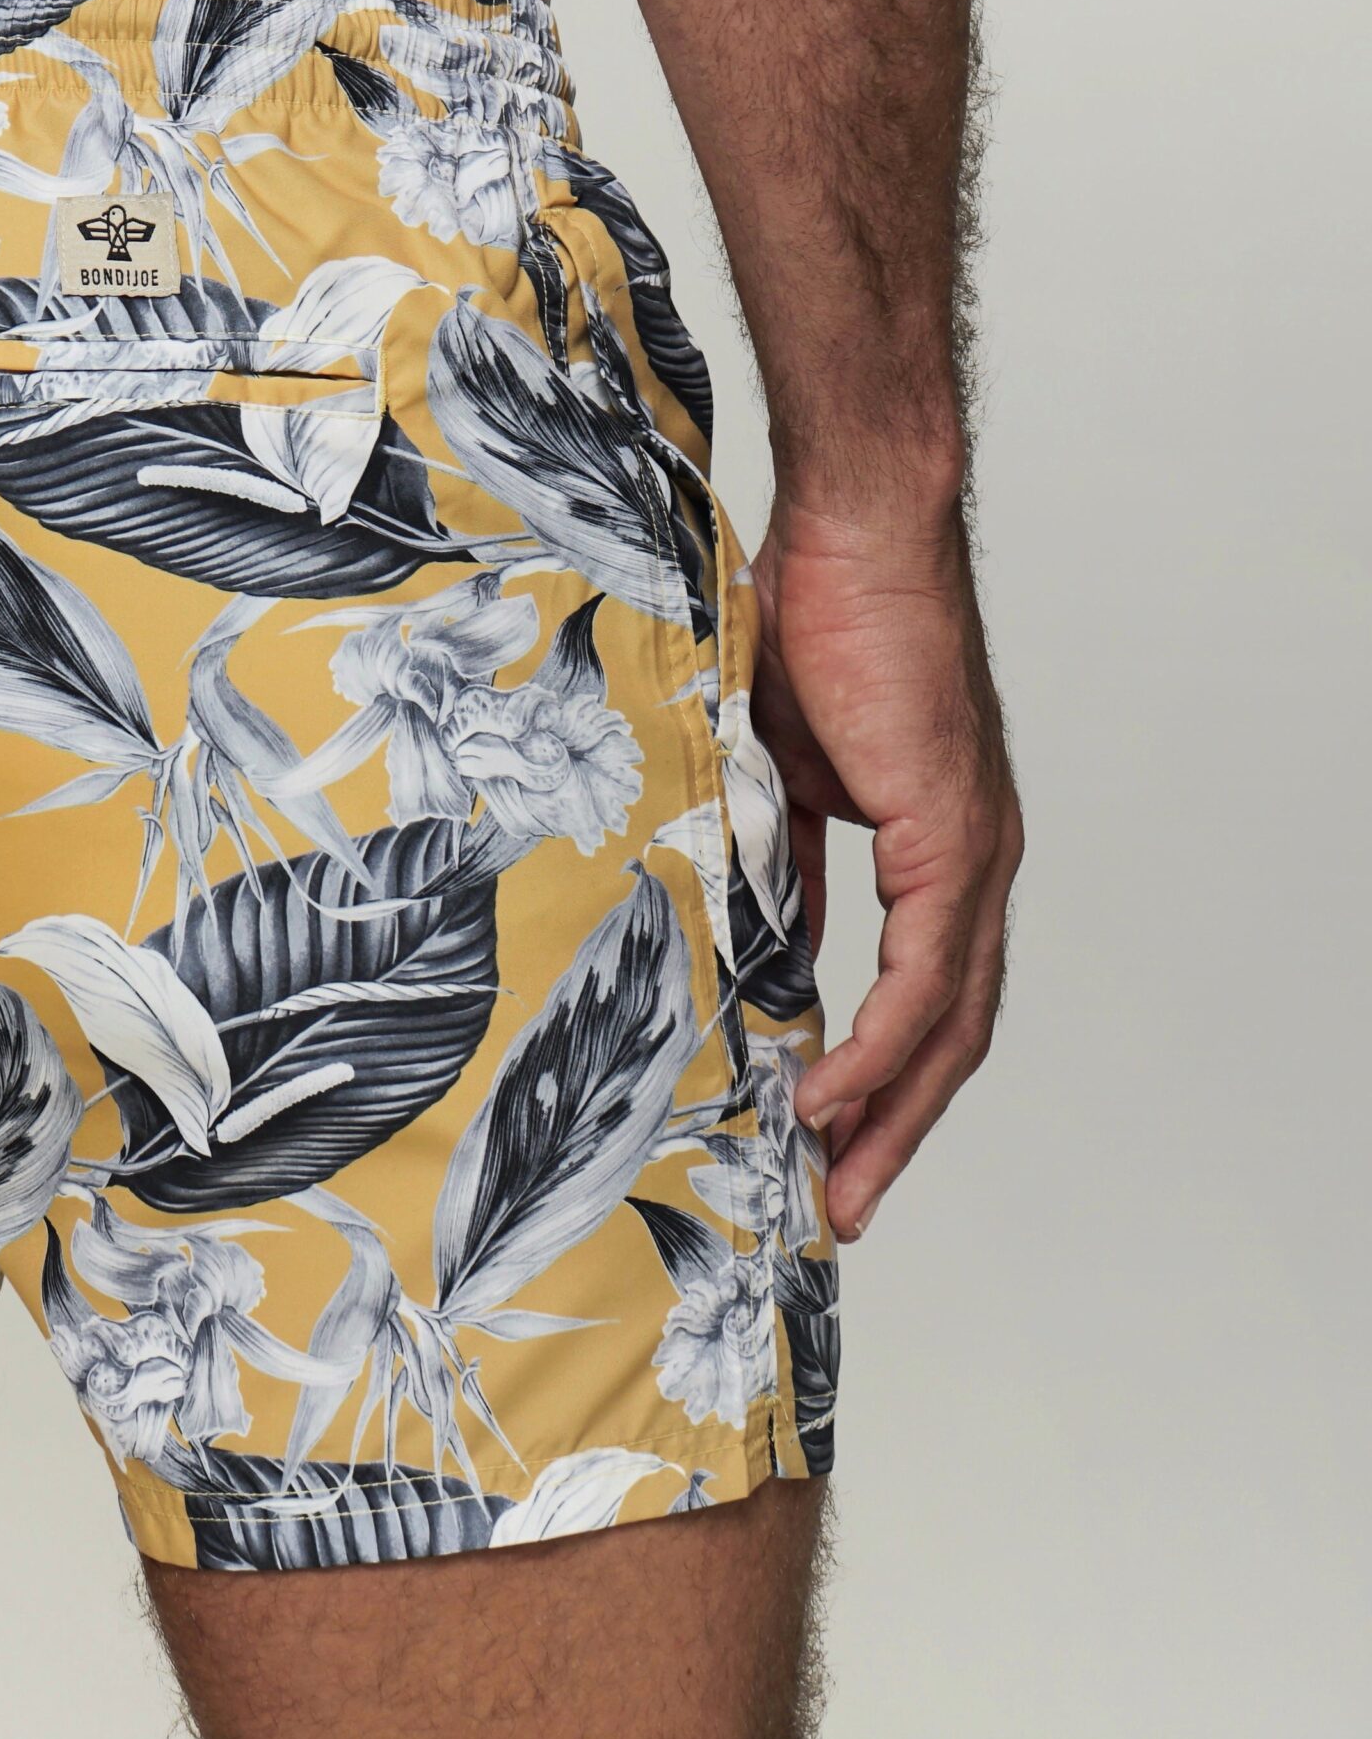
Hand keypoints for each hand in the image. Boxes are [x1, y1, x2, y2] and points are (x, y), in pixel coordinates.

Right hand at [747, 496, 1021, 1242]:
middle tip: (845, 1206)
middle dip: (897, 1129)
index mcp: (936, 847)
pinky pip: (923, 973)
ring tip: (838, 1180)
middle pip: (951, 1034)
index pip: (925, 995)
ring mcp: (974, 853)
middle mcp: (975, 864)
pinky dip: (880, 1044)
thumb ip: (784, 860)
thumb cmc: (813, 623)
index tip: (828, 1141)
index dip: (885, 1078)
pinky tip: (829, 1094)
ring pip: (949, 1022)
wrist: (854, 532)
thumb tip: (762, 939)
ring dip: (893, 1111)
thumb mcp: (778, 772)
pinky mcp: (954, 836)